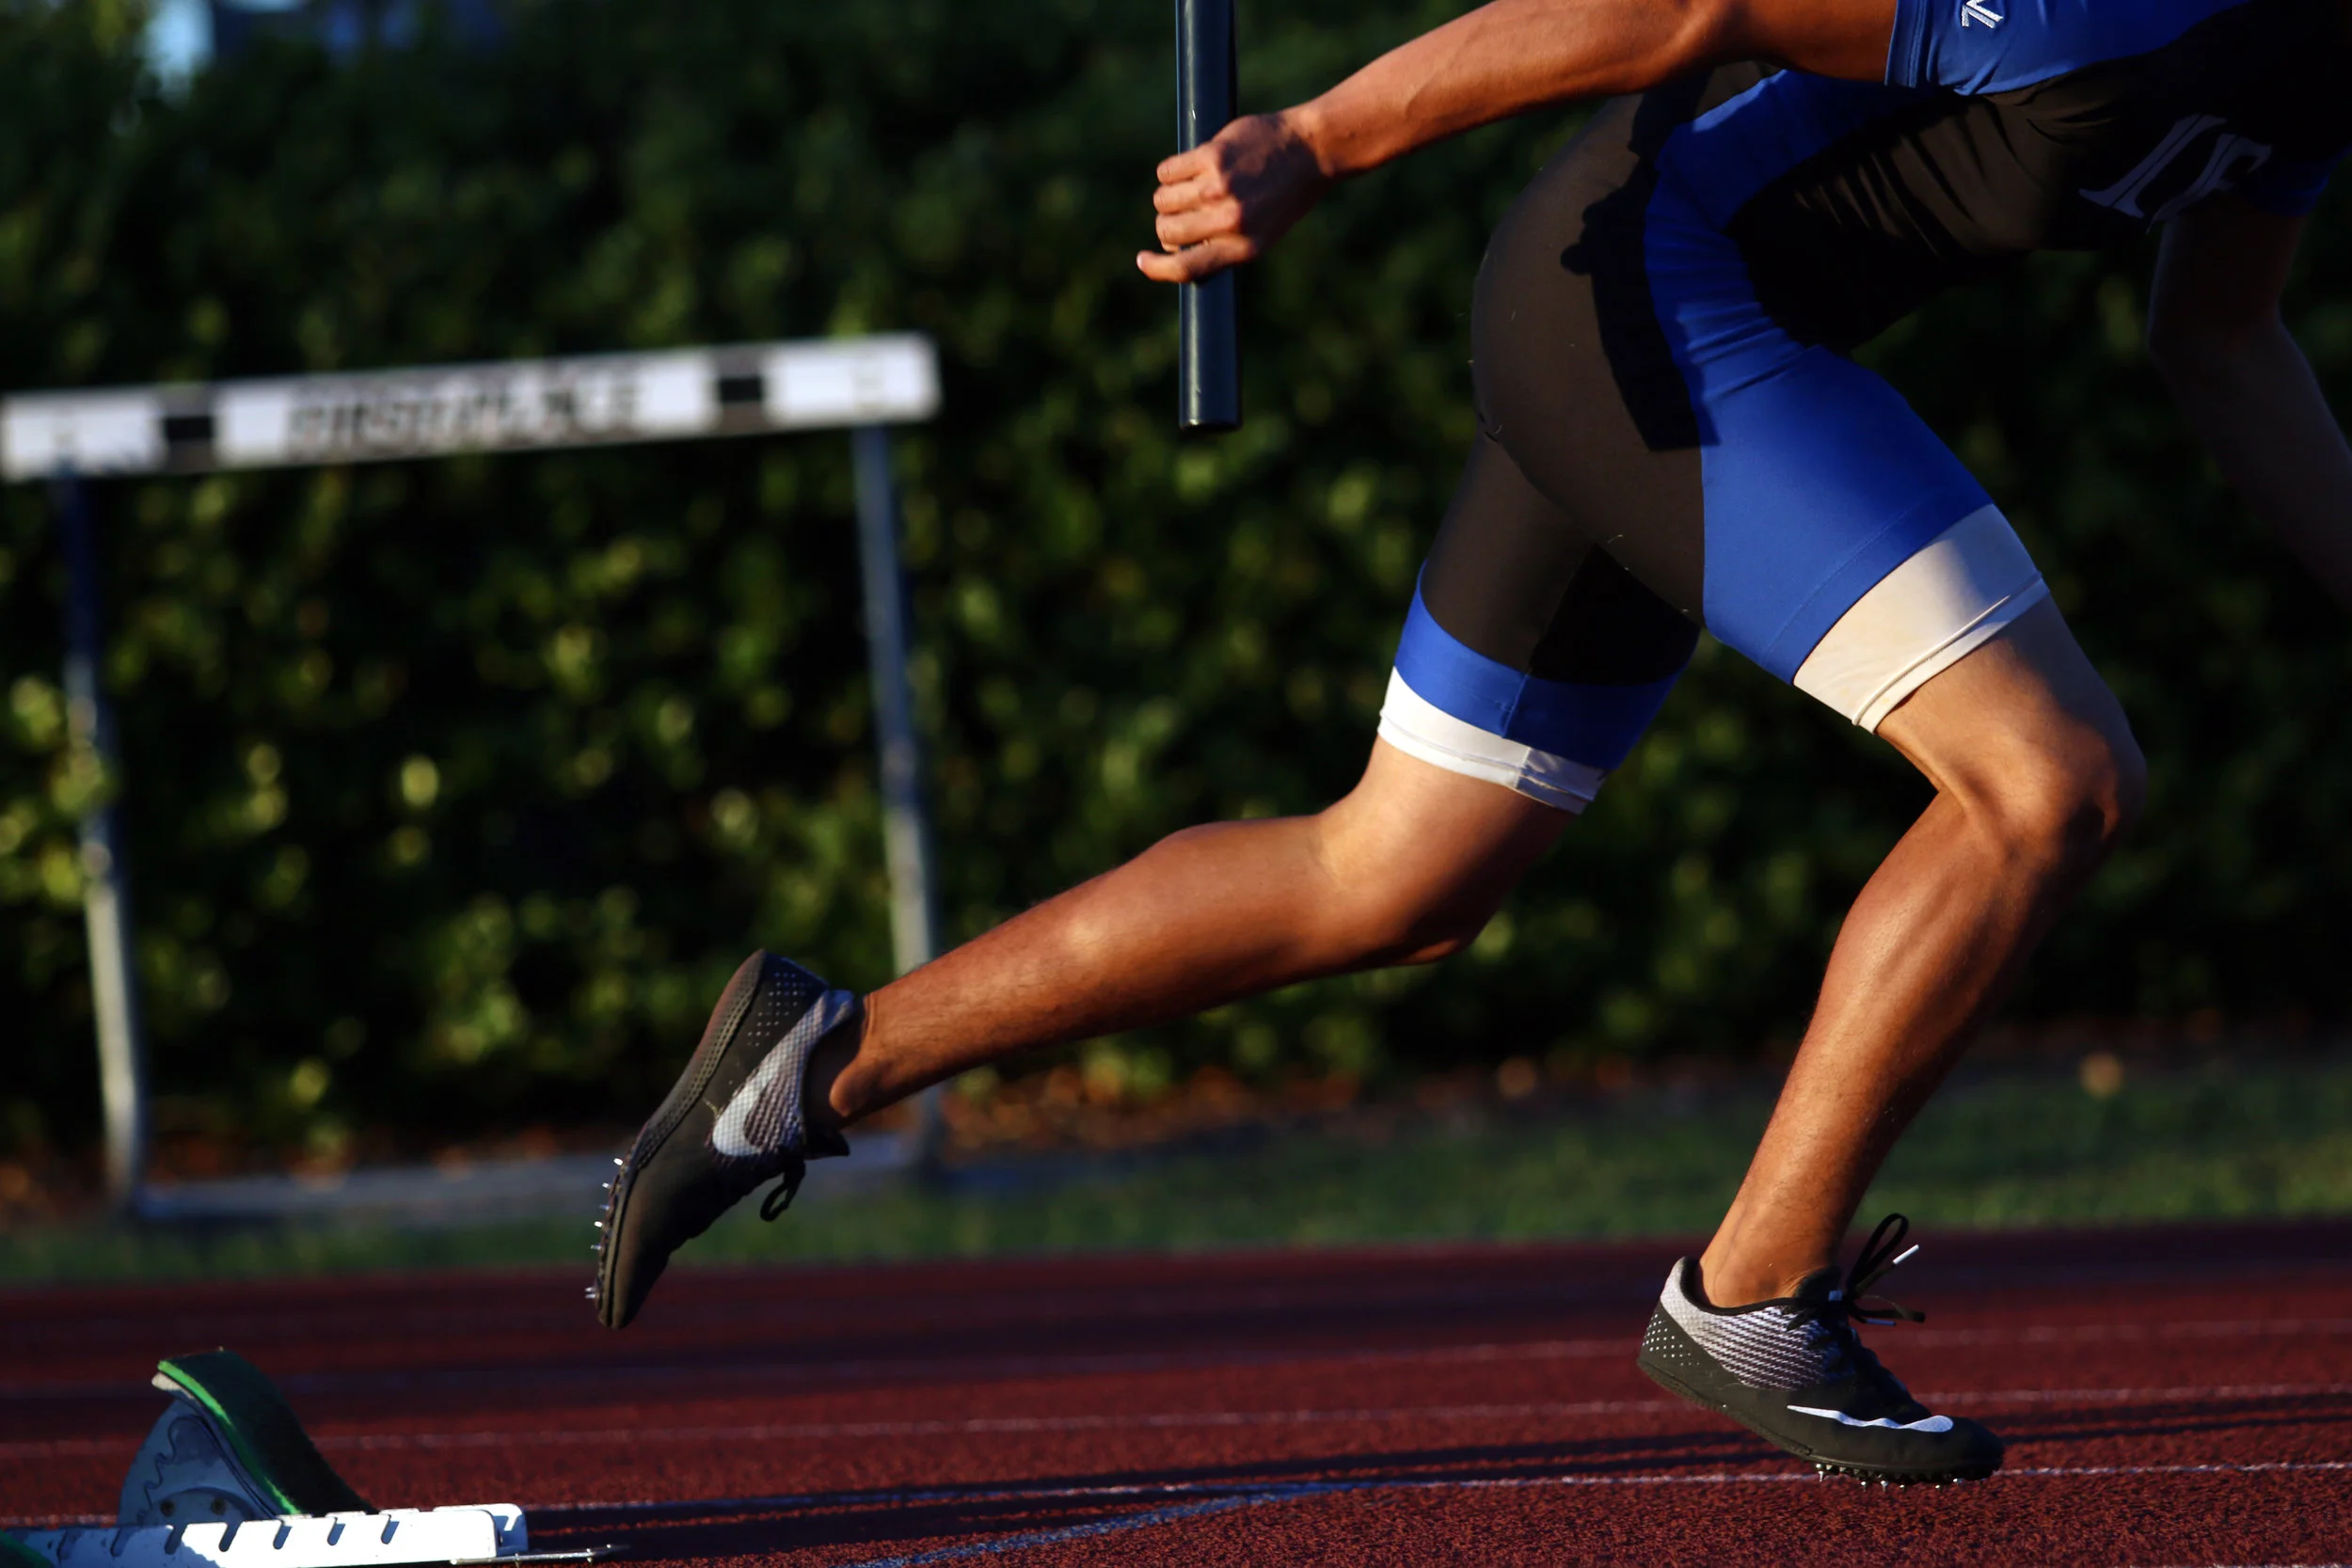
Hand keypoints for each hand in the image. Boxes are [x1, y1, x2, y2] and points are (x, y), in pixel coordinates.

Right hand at [1136, 110, 1332, 283]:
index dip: (1157, 268)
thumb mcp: (1263, 235)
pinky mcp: (1212, 156)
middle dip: (1165, 225)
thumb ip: (1223, 246)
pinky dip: (1170, 172)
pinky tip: (1187, 167)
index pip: (1185, 267)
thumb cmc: (1286, 195)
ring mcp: (1219, 187)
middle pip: (1168, 231)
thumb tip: (1177, 251)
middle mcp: (1229, 220)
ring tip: (1187, 188)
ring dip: (1167, 197)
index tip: (1143, 260)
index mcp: (1242, 247)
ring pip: (1163, 200)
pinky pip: (1168, 171)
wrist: (1313, 150)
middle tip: (1178, 214)